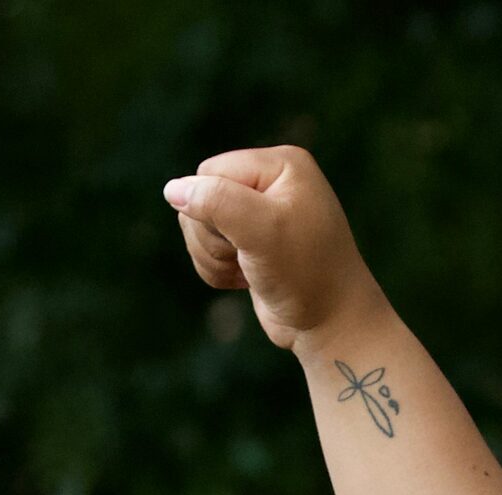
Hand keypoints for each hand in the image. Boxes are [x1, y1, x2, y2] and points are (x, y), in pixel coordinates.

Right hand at [164, 147, 378, 353]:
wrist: (330, 322)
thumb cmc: (304, 273)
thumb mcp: (260, 231)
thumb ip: (216, 202)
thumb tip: (171, 189)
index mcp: (280, 164)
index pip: (210, 172)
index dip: (212, 209)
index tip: (244, 237)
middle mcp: (270, 182)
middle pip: (199, 200)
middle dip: (212, 238)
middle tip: (247, 257)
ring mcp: (259, 214)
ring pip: (198, 228)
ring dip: (213, 259)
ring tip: (248, 272)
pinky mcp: (250, 243)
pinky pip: (207, 249)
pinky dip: (218, 271)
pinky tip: (246, 280)